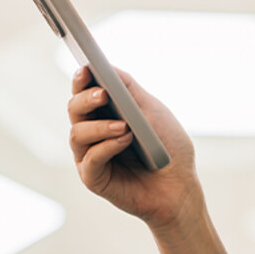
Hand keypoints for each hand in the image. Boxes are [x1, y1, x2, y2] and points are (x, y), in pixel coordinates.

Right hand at [68, 65, 202, 228]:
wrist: (180, 186)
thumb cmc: (167, 147)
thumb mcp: (153, 111)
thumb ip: (130, 90)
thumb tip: (107, 67)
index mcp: (105, 113)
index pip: (84, 91)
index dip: (81, 79)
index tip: (86, 67)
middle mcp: (93, 132)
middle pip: (74, 109)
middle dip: (85, 99)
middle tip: (102, 94)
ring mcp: (90, 155)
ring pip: (77, 134)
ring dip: (99, 126)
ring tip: (123, 126)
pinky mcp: (94, 178)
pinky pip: (90, 159)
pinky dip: (107, 147)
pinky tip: (124, 140)